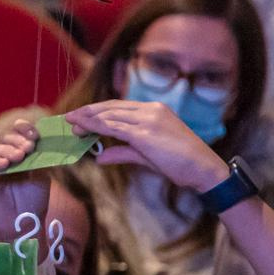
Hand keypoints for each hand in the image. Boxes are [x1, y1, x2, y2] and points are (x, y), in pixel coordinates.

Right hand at [0, 115, 51, 241]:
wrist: (24, 223)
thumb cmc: (33, 200)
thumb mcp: (42, 174)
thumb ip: (40, 157)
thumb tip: (44, 139)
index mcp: (19, 153)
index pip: (17, 133)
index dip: (24, 129)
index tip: (34, 134)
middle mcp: (4, 157)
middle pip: (5, 138)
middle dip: (17, 140)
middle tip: (28, 148)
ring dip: (7, 150)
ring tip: (19, 157)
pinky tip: (4, 165)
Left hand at [66, 101, 228, 193]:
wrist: (204, 168)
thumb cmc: (181, 163)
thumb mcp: (147, 155)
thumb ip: (123, 153)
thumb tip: (99, 158)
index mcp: (154, 110)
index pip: (118, 106)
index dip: (97, 110)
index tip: (80, 116)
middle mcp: (151, 110)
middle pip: (111, 107)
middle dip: (88, 113)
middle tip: (69, 119)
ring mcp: (148, 120)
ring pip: (110, 116)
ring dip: (88, 120)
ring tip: (72, 125)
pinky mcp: (145, 133)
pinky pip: (114, 127)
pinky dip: (96, 127)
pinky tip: (84, 129)